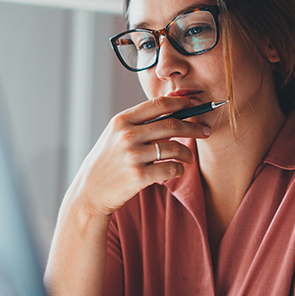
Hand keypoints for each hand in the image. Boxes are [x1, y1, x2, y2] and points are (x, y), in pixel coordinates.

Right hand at [67, 96, 211, 216]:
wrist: (89, 193)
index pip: (159, 104)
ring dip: (188, 153)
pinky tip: (177, 170)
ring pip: (175, 148)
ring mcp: (132, 156)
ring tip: (189, 157)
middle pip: (172, 124)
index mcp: (121, 120)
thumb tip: (172, 108)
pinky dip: (179, 169)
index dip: (182, 102)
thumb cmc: (107, 163)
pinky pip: (171, 169)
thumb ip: (139, 123)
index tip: (197, 104)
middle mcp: (127, 135)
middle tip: (206, 131)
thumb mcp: (115, 136)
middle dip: (194, 127)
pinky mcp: (138, 176)